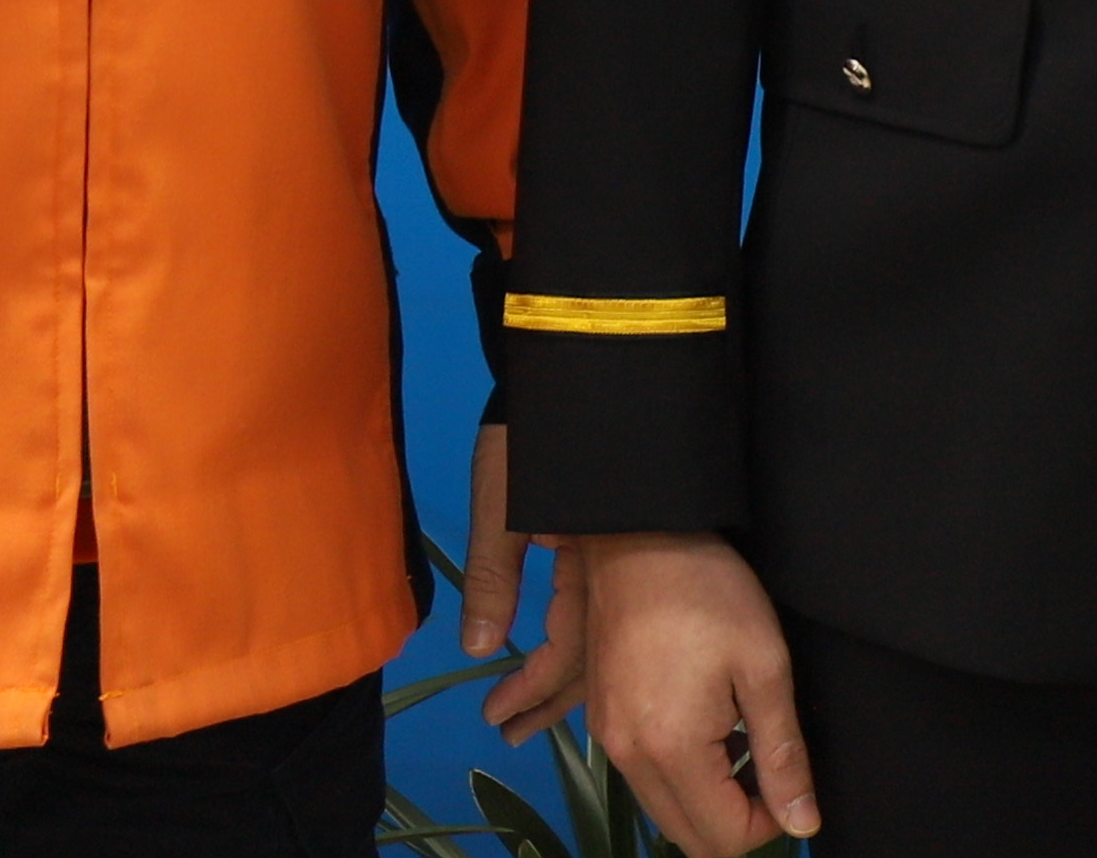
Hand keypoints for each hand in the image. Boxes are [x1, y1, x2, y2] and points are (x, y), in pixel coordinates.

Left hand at [456, 425, 588, 738]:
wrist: (580, 363)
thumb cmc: (532, 431)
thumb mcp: (503, 501)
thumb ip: (493, 574)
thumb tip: (480, 648)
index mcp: (589, 564)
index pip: (570, 651)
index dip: (535, 691)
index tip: (500, 721)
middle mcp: (611, 571)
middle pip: (594, 655)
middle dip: (551, 697)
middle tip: (511, 732)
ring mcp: (616, 558)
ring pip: (604, 637)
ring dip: (566, 676)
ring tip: (525, 712)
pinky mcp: (614, 542)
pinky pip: (609, 612)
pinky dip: (585, 644)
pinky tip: (564, 660)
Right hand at [578, 533, 816, 851]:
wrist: (638, 534)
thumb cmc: (707, 590)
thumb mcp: (765, 667)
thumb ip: (783, 755)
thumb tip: (802, 824)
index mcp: (672, 749)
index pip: (723, 840)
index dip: (769, 822)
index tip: (786, 775)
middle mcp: (628, 757)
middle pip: (688, 837)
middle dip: (736, 818)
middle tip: (764, 758)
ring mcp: (608, 739)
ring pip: (664, 811)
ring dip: (706, 797)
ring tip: (736, 734)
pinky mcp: (600, 719)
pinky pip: (643, 777)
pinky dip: (677, 773)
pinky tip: (703, 722)